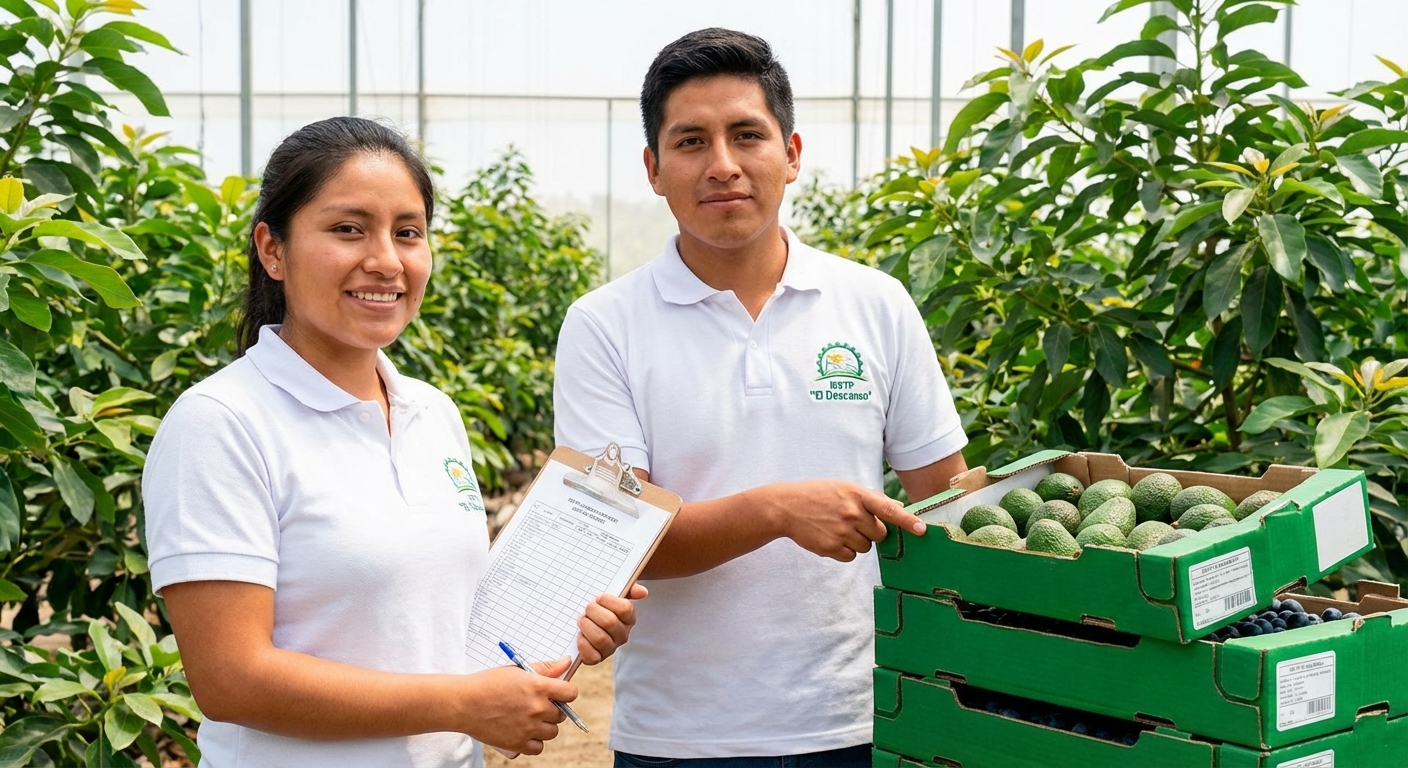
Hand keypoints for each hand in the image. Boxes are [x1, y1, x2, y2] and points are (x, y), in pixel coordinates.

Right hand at [464, 658, 574, 755]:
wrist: (463, 703)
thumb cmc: (488, 683)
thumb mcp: (517, 670)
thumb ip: (545, 668)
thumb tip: (566, 663)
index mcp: (539, 687)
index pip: (571, 693)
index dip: (565, 693)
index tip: (558, 694)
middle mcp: (537, 708)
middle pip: (562, 714)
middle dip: (552, 709)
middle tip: (536, 705)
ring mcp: (528, 728)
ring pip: (552, 732)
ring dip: (545, 726)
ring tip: (529, 719)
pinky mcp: (517, 744)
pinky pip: (538, 747)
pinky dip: (534, 742)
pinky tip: (525, 732)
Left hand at [577, 583, 647, 663]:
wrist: (587, 618)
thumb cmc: (602, 605)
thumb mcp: (615, 593)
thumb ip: (629, 589)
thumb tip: (642, 592)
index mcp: (629, 618)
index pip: (625, 609)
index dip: (608, 601)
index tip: (599, 597)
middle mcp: (623, 635)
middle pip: (609, 622)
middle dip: (593, 612)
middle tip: (587, 608)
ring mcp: (611, 648)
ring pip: (600, 639)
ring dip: (586, 626)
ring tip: (582, 620)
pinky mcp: (598, 658)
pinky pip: (592, 656)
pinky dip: (583, 644)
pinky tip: (580, 635)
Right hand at [767, 480, 925, 561]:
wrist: (785, 507)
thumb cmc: (817, 495)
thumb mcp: (843, 488)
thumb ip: (871, 499)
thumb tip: (898, 510)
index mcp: (856, 495)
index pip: (888, 509)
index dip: (907, 521)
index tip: (921, 530)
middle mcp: (851, 513)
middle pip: (880, 534)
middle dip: (872, 531)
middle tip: (853, 522)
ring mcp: (841, 531)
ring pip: (866, 547)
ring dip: (857, 541)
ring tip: (838, 528)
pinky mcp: (831, 547)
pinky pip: (851, 557)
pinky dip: (844, 550)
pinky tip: (830, 537)